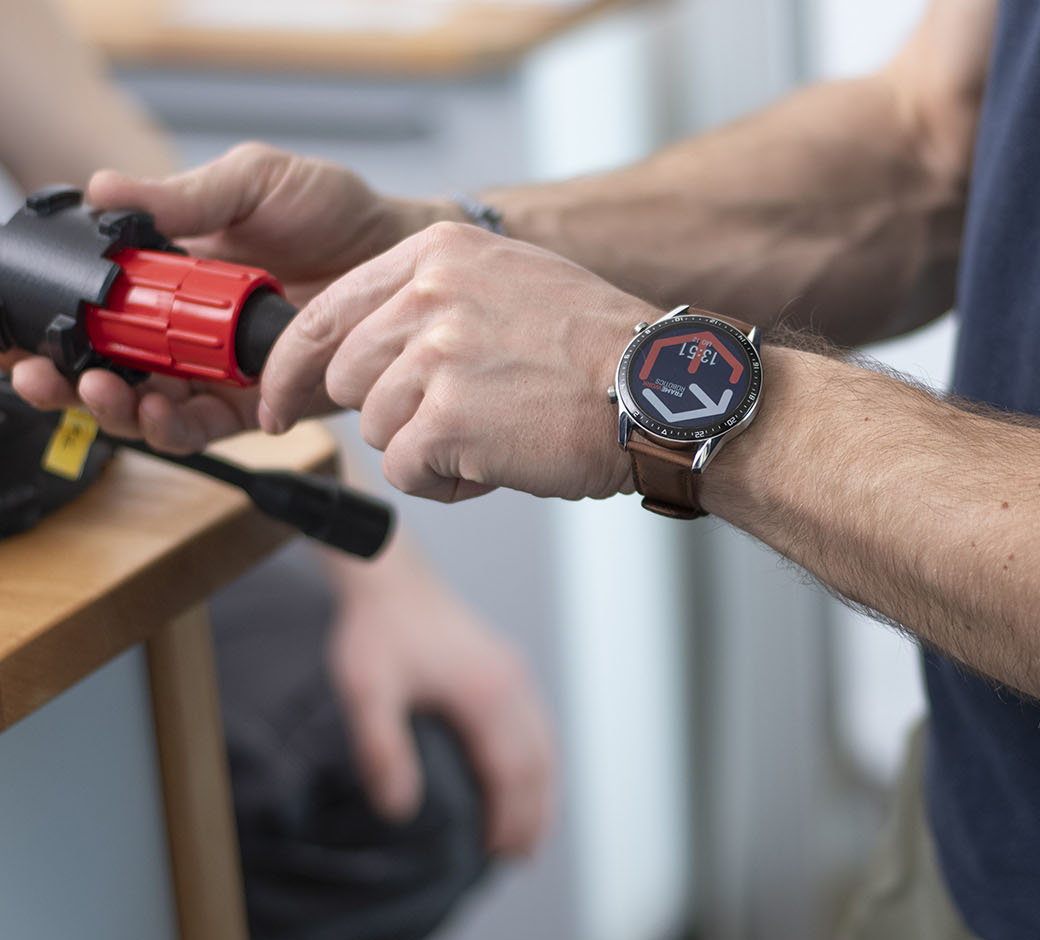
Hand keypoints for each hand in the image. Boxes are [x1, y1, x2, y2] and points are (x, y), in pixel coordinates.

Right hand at [7, 143, 456, 451]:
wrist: (403, 251)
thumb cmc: (334, 211)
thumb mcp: (254, 182)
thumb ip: (184, 197)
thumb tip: (104, 190)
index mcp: (169, 275)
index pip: (95, 308)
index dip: (53, 325)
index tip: (22, 334)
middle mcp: (186, 329)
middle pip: (107, 368)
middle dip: (64, 380)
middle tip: (46, 375)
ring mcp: (220, 369)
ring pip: (147, 407)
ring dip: (116, 409)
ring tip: (108, 392)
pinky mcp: (260, 402)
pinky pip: (207, 428)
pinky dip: (176, 427)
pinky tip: (163, 411)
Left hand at [261, 222, 646, 502]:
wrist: (661, 390)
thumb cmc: (600, 350)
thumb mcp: (513, 282)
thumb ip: (438, 298)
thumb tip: (373, 345)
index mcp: (438, 254)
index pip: (325, 312)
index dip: (292, 369)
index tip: (277, 402)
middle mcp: (429, 295)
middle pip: (349, 380)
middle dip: (394, 414)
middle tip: (459, 422)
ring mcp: (437, 356)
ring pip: (378, 430)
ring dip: (430, 450)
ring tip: (498, 437)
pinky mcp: (447, 419)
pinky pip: (406, 473)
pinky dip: (448, 484)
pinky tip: (500, 465)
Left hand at [324, 546, 554, 855]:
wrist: (390, 577)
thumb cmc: (377, 631)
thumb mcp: (367, 693)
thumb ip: (383, 751)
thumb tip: (401, 810)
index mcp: (485, 696)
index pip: (510, 773)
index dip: (508, 819)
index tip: (496, 855)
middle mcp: (511, 686)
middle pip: (538, 764)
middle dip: (533, 815)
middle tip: (520, 858)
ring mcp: (513, 675)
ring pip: (544, 744)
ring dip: (542, 790)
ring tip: (530, 831)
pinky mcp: (505, 668)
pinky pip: (536, 724)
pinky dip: (538, 760)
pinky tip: (524, 775)